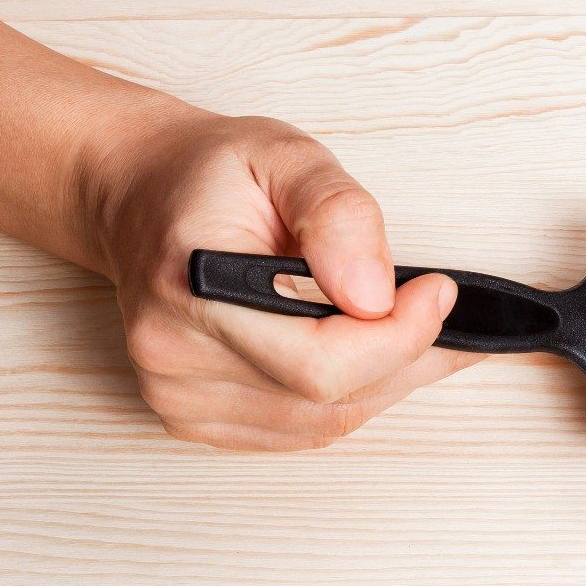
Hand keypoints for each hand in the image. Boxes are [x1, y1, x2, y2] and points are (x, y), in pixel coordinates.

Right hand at [84, 109, 485, 449]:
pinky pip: (301, 430)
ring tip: (415, 329)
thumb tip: (376, 295)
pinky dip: (349, 396)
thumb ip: (339, 215)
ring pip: (325, 422)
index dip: (399, 338)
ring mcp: (179, 396)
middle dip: (406, 356)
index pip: (319, 363)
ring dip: (386, 379)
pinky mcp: (192, 419)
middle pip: (329, 399)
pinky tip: (367, 353)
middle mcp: (173, 354)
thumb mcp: (286, 156)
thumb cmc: (212, 176)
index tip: (438, 292)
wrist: (143, 198)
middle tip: (442, 312)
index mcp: (191, 285)